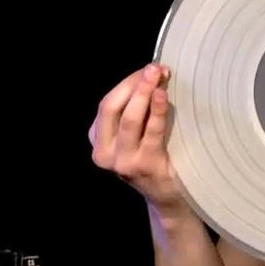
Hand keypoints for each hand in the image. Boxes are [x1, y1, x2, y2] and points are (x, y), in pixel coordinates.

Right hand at [89, 63, 182, 211]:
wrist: (166, 197)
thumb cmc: (152, 159)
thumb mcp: (135, 136)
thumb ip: (136, 111)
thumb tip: (152, 75)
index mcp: (97, 141)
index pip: (107, 105)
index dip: (126, 83)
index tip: (146, 69)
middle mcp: (103, 152)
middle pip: (112, 108)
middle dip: (132, 85)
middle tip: (152, 68)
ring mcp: (122, 161)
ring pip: (129, 119)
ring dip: (144, 93)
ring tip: (157, 75)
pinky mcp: (143, 165)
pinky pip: (151, 132)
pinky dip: (157, 111)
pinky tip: (162, 96)